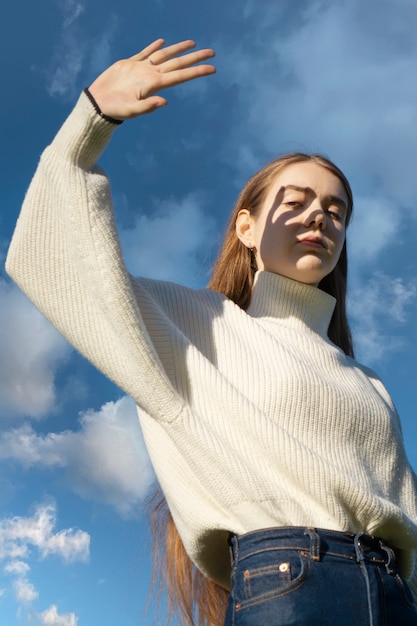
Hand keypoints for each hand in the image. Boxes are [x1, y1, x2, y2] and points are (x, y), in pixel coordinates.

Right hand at [88, 39, 215, 119]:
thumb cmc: (114, 110)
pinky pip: (145, 54)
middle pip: (177, 63)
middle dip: (195, 58)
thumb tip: (164, 102)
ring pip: (164, 56)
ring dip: (178, 49)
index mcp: (154, 85)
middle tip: (212, 52)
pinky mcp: (129, 65)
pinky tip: (162, 42)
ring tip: (192, 43)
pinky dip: (154, 48)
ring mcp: (141, 70)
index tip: (213, 68)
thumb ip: (147, 106)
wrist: (97, 104)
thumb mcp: (131, 110)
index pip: (180, 75)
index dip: (197, 71)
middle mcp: (151, 76)